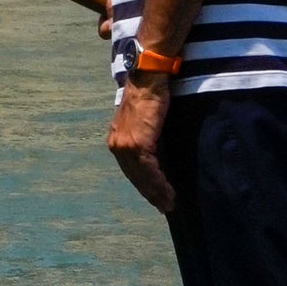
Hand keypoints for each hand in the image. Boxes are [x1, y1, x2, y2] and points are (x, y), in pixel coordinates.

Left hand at [107, 75, 175, 213]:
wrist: (147, 79)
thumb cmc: (148, 96)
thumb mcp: (141, 121)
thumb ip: (142, 136)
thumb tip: (153, 153)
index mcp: (116, 139)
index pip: (130, 170)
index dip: (143, 185)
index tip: (154, 198)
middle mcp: (118, 144)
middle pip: (135, 177)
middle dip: (150, 194)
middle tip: (164, 207)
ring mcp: (126, 145)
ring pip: (143, 177)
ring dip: (157, 193)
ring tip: (169, 204)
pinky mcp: (139, 143)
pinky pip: (150, 170)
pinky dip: (160, 184)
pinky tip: (169, 193)